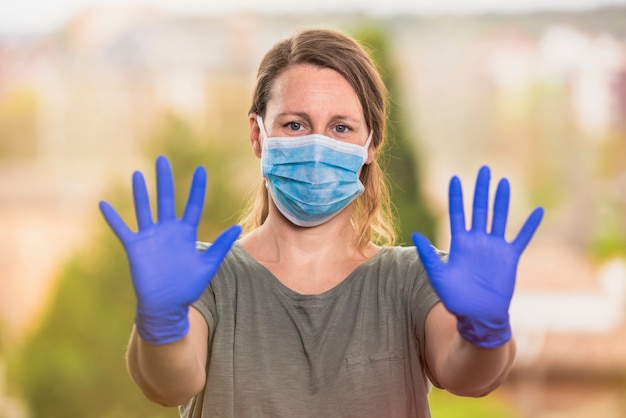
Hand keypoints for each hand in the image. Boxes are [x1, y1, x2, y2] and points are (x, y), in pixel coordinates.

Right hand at [99, 156, 241, 344]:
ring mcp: (150, 238)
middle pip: (166, 199)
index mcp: (186, 233)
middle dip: (165, 180)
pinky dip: (113, 218)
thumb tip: (237, 228)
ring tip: (137, 174)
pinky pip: (122, 229)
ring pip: (144, 209)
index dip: (197, 188)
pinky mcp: (135, 247)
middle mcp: (167, 231)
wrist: (166, 306)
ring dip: (140, 192)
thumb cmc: (187, 288)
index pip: (193, 205)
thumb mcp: (207, 266)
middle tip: (162, 159)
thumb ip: (220, 246)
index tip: (201, 169)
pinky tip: (103, 204)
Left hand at [412, 166, 542, 347]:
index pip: (457, 214)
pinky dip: (530, 225)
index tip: (455, 178)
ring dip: (502, 200)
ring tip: (504, 182)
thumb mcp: (438, 276)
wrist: (478, 316)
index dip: (456, 197)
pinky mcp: (510, 257)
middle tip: (484, 170)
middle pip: (480, 209)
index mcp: (460, 243)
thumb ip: (428, 255)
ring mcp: (495, 248)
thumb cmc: (456, 298)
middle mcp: (478, 241)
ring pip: (499, 218)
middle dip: (481, 190)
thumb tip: (414, 233)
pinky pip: (522, 237)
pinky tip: (538, 211)